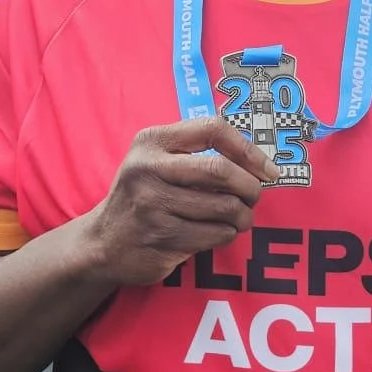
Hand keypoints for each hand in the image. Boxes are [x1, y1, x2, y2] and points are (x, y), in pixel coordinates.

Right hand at [80, 117, 275, 287]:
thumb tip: (257, 163)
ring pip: (224, 208)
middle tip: (254, 197)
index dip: (248, 149)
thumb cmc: (144, 197)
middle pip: (221, 171)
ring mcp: (153, 206)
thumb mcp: (156, 160)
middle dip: (250, 187)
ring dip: (242, 217)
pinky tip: (216, 232)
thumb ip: (196, 152)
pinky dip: (226, 234)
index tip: (267, 169)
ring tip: (238, 218)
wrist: (104, 243)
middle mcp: (148, 170)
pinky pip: (216, 235)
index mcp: (151, 142)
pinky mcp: (162, 239)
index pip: (212, 129)